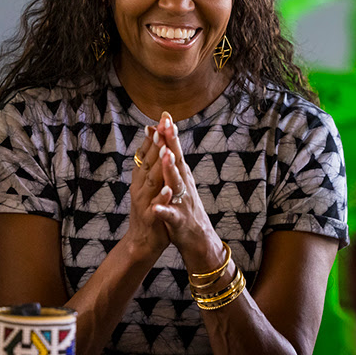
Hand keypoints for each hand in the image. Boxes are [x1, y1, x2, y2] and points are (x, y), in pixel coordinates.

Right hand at [124, 123, 170, 261]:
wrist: (142, 242)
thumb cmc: (150, 212)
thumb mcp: (149, 187)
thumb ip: (150, 168)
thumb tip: (153, 145)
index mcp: (142, 180)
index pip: (148, 154)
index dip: (155, 136)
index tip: (162, 119)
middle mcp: (140, 188)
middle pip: (148, 163)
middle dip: (156, 144)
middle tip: (162, 126)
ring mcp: (144, 203)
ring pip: (152, 182)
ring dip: (159, 167)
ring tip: (166, 152)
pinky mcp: (150, 219)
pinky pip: (156, 208)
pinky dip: (162, 199)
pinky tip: (169, 190)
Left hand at [148, 112, 225, 272]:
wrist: (198, 239)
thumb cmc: (185, 208)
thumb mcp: (179, 183)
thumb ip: (172, 163)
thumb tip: (165, 139)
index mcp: (182, 177)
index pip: (175, 152)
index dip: (170, 135)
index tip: (165, 116)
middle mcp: (184, 186)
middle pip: (178, 162)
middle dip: (172, 144)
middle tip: (167, 125)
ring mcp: (182, 203)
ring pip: (176, 185)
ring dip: (171, 171)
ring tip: (166, 157)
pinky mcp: (178, 221)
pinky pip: (170, 215)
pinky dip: (164, 210)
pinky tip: (157, 206)